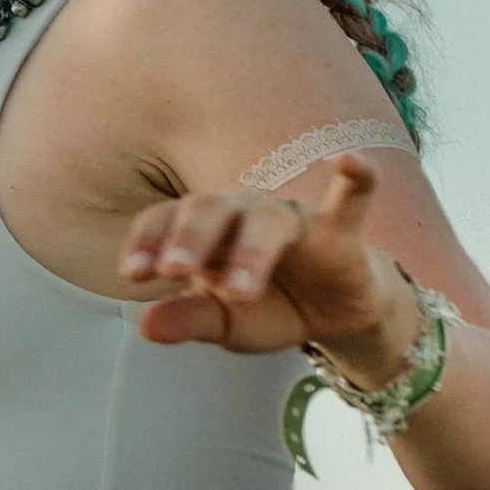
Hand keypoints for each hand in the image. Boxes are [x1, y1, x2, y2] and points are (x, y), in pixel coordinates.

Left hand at [118, 158, 422, 377]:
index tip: (132, 272)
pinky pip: (351, 198)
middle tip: (173, 271)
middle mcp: (244, 211)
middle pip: (211, 209)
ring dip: (251, 252)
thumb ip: (189, 320)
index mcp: (206, 229)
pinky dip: (356, 177)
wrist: (330, 313)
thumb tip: (145, 326)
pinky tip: (350, 162)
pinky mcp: (339, 232)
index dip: (147, 241)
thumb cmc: (268, 306)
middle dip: (190, 239)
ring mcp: (292, 218)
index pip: (166, 220)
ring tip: (241, 292)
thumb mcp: (225, 322)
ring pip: (267, 221)